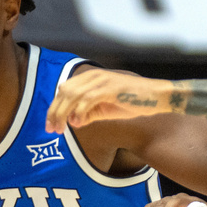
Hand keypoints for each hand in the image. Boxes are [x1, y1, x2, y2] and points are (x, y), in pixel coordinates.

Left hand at [46, 69, 176, 132]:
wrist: (157, 97)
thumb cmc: (132, 102)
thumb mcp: (106, 109)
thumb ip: (89, 113)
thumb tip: (72, 122)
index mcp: (91, 78)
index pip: (64, 90)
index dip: (54, 108)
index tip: (50, 125)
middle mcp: (93, 76)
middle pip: (64, 92)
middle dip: (54, 112)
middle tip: (51, 129)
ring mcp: (102, 80)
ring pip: (72, 95)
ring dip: (63, 114)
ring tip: (61, 129)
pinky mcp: (109, 88)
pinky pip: (87, 99)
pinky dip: (79, 112)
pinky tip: (77, 124)